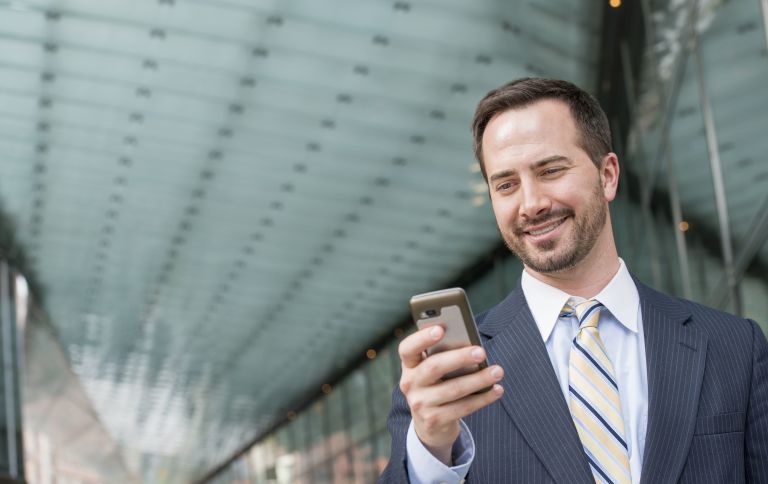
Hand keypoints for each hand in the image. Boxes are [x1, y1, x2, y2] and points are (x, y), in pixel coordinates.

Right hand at [398, 325, 503, 464]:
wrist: (430, 424)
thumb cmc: (437, 384)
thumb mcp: (432, 370)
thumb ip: (443, 355)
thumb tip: (471, 345)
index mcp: (409, 365)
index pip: (407, 348)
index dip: (422, 338)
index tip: (441, 329)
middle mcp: (409, 384)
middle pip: (433, 367)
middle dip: (459, 358)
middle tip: (481, 352)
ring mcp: (420, 404)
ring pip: (453, 389)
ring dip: (479, 379)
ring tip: (497, 371)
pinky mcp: (434, 420)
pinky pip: (463, 407)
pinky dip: (483, 398)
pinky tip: (497, 389)